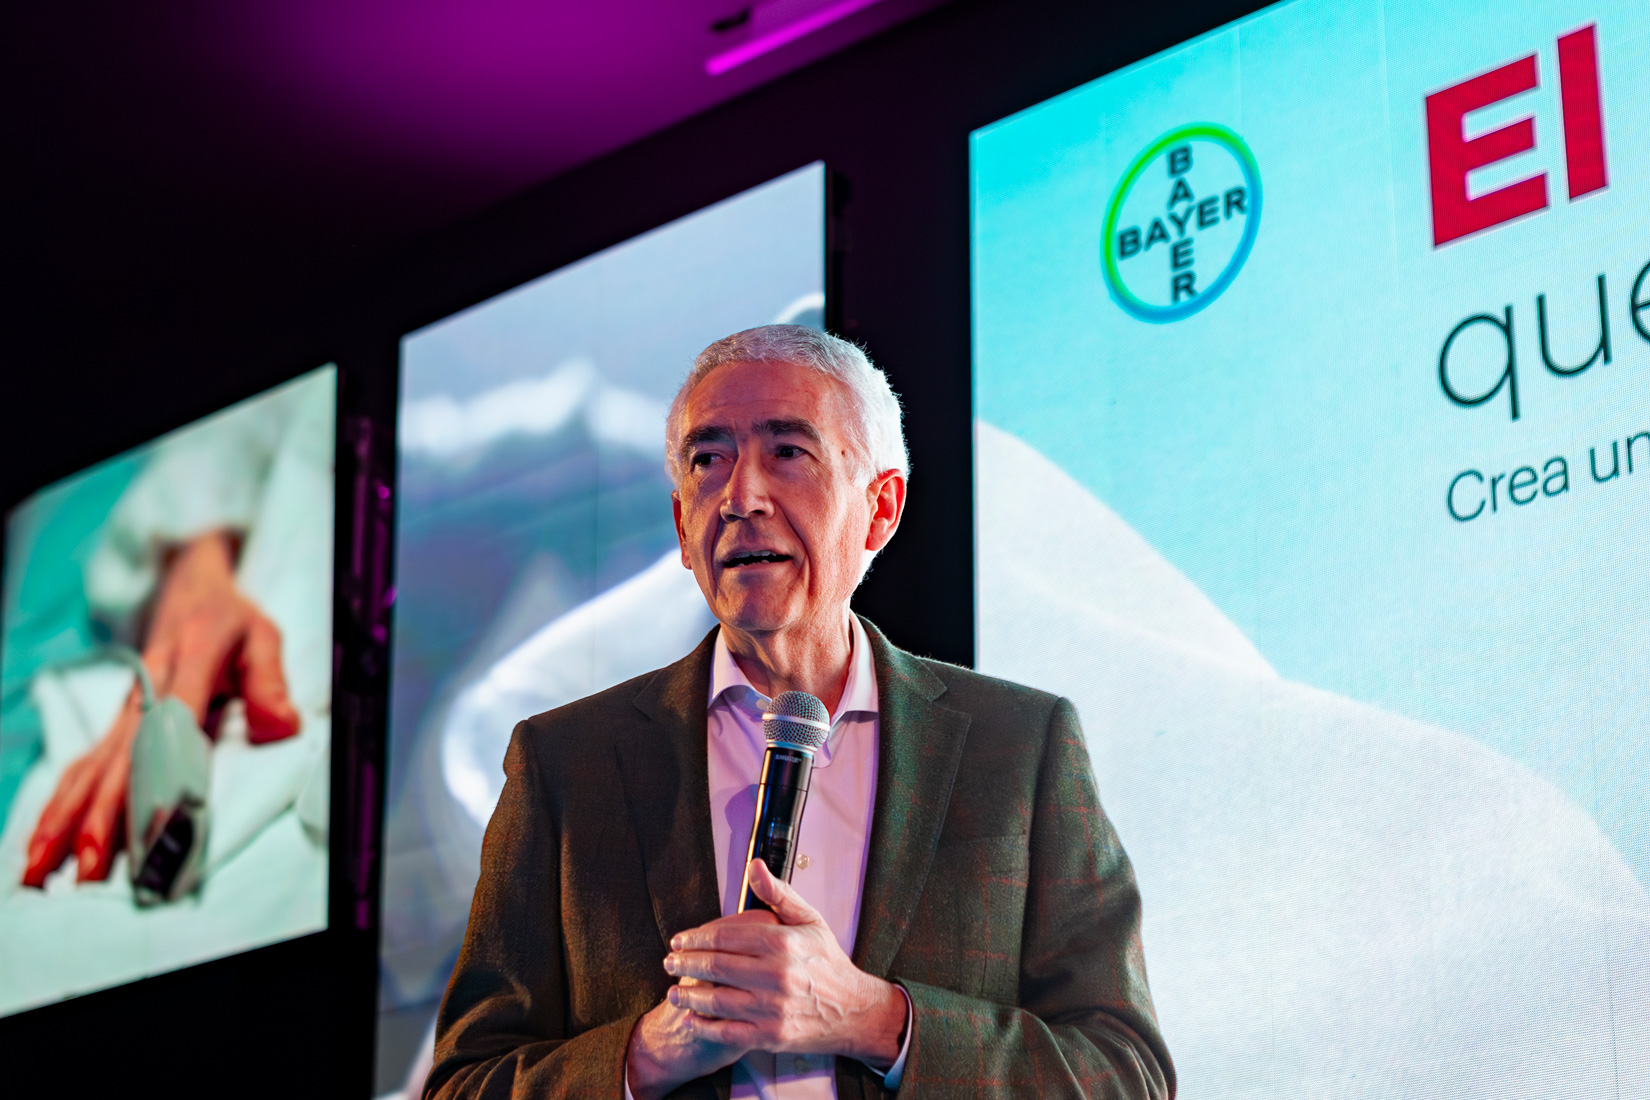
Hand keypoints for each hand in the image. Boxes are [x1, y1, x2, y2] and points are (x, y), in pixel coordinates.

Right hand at [21, 531, 299, 886]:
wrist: (188, 584)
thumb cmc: (231, 616)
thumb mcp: (263, 634)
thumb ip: (271, 680)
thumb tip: (280, 727)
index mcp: (190, 662)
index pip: (172, 726)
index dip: (162, 775)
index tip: (152, 824)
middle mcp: (148, 689)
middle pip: (120, 758)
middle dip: (102, 815)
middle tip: (89, 867)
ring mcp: (127, 707)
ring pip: (92, 766)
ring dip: (67, 817)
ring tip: (43, 868)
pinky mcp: (119, 720)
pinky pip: (86, 764)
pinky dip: (62, 801)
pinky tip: (43, 840)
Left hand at [625, 860, 905, 1097]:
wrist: (854, 1011)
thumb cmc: (828, 963)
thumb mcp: (809, 920)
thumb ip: (777, 894)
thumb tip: (754, 866)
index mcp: (783, 943)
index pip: (725, 937)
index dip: (696, 937)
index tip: (680, 939)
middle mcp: (777, 975)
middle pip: (716, 967)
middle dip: (685, 963)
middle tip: (669, 962)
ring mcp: (773, 1009)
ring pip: (716, 1000)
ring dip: (688, 994)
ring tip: (673, 989)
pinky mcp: (771, 1036)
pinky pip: (727, 1032)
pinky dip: (704, 1024)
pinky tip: (690, 1017)